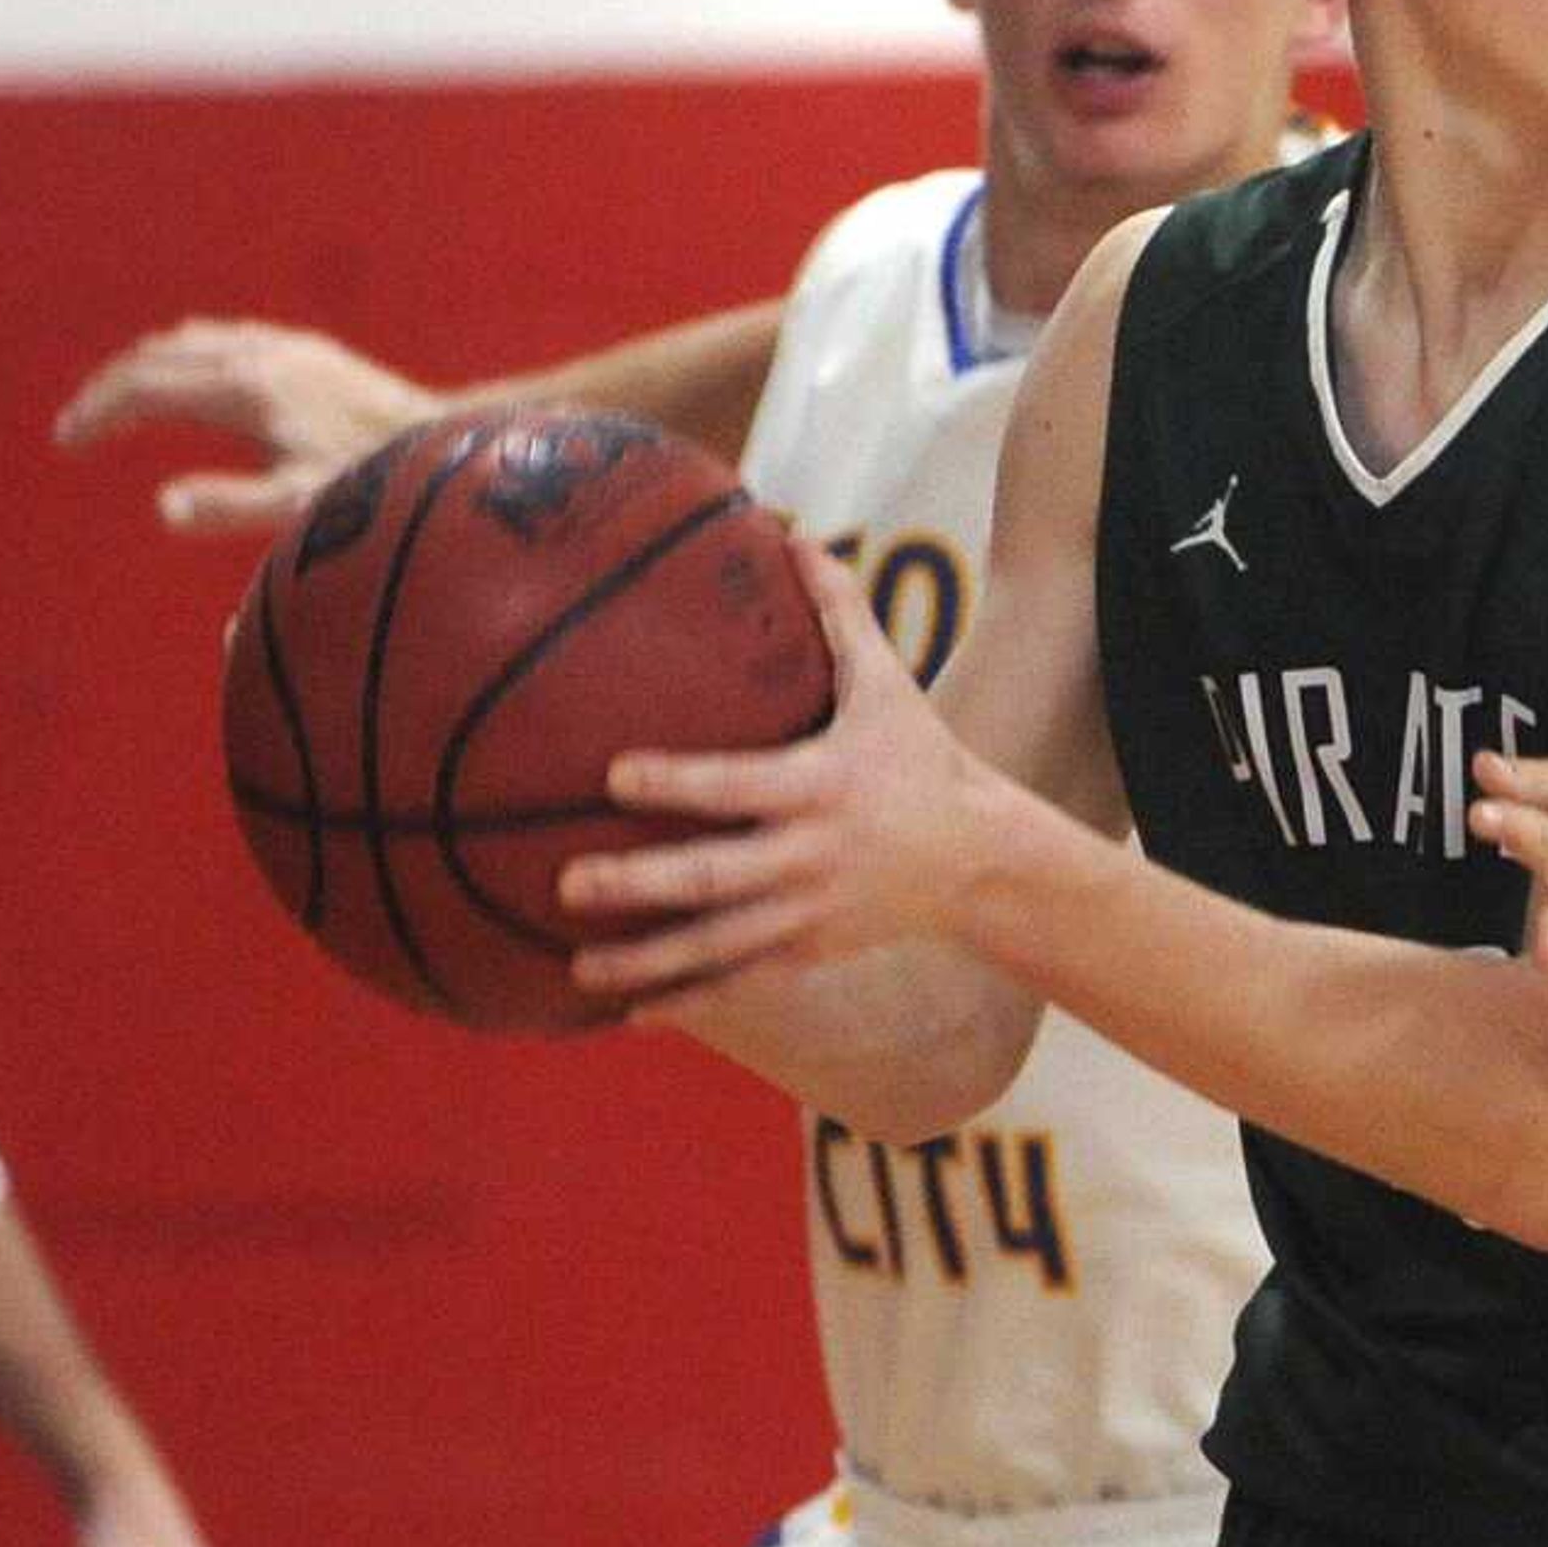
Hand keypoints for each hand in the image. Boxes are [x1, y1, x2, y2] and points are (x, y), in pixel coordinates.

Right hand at [52, 317, 440, 534]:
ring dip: (145, 367)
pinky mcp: (308, 349)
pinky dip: (187, 354)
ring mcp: (284, 345)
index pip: (145, 389)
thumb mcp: (302, 503)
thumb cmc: (376, 480)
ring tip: (120, 401)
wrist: (444, 433)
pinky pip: (226, 337)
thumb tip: (164, 509)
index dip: (99, 414)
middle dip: (110, 390)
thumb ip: (230, 506)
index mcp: (244, 388)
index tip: (66, 442)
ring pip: (190, 341)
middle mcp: (258, 354)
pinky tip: (193, 377)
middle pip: (157, 358)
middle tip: (78, 427)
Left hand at [561, 542, 996, 1004]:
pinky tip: (629, 1012)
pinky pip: (741, 981)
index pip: (738, 785)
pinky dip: (688, 999)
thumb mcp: (887, 683)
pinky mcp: (811, 951)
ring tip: (579, 967)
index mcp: (821, 786)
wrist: (978, 857)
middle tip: (569, 881)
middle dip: (642, 884)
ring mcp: (810, 913)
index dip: (677, 783)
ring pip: (719, 945)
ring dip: (648, 961)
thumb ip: (838, 612)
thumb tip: (791, 534)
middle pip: (716, 876)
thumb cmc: (918, 757)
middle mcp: (812, 857)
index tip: (615, 776)